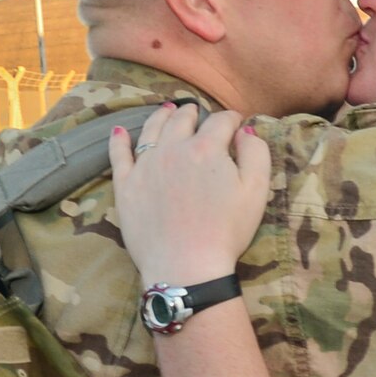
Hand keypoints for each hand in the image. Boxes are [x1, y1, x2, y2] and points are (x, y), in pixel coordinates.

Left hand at [109, 104, 269, 288]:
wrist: (186, 266)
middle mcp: (173, 148)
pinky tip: (119, 131)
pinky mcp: (126, 186)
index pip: (221, 121)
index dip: (232, 119)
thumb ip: (256, 154)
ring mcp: (145, 165)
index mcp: (206, 148)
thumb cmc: (226, 232)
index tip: (236, 124)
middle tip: (198, 113)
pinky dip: (119, 140)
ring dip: (162, 116)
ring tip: (167, 110)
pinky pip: (119, 155)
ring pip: (152, 129)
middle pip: (183, 120)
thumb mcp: (256, 192)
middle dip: (194, 113)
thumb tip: (245, 131)